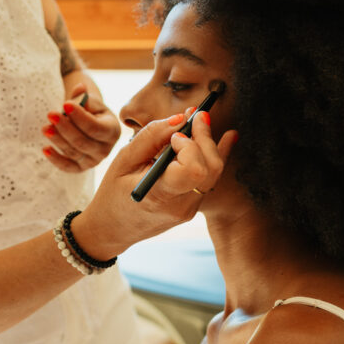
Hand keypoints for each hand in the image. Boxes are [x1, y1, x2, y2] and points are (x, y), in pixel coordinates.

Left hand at [41, 83, 121, 172]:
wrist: (91, 124)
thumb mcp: (91, 102)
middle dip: (65, 128)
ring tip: (45, 128)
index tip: (65, 104)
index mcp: (112, 131)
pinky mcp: (81, 168)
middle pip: (82, 142)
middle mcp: (105, 149)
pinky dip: (55, 159)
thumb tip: (80, 87)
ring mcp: (93, 161)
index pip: (95, 127)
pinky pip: (67, 167)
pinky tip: (45, 149)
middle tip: (50, 114)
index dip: (79, 117)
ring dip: (57, 140)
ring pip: (73, 152)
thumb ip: (84, 97)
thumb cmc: (91, 111)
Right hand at [70, 109, 237, 259]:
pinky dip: (216, 155)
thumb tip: (179, 118)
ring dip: (210, 143)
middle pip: (210, 168)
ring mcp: (189, 209)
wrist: (113, 229)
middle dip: (205, 137)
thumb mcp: (123, 159)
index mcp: (159, 195)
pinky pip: (210, 179)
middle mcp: (180, 205)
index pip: (193, 171)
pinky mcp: (193, 206)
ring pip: (214, 172)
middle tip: (195, 115)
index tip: (175, 136)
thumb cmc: (113, 193)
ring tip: (200, 121)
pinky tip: (231, 137)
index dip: (190, 147)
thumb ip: (152, 136)